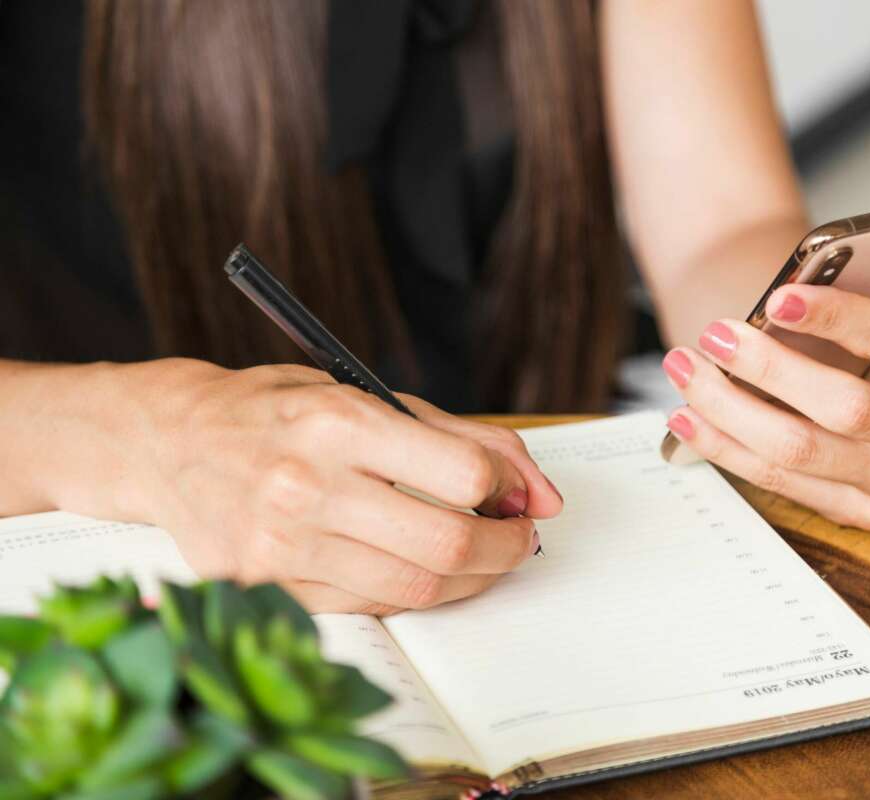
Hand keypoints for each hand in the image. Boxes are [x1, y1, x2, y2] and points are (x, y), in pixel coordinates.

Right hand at [125, 361, 561, 613]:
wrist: (167, 442)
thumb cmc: (278, 412)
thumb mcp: (369, 396)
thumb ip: (466, 439)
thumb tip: (543, 495)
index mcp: (338, 423)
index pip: (462, 472)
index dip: (507, 487)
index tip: (513, 493)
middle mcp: (305, 486)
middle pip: (447, 543)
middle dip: (505, 547)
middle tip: (517, 538)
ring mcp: (280, 545)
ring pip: (415, 589)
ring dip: (469, 578)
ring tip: (476, 554)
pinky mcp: (265, 588)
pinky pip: (370, 606)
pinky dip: (413, 592)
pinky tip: (417, 567)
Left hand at [661, 208, 869, 529]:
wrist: (863, 385)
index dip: (834, 317)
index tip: (777, 297)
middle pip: (846, 407)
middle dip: (771, 368)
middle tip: (715, 335)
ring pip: (801, 451)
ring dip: (731, 409)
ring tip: (685, 368)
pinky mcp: (862, 511)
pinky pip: (780, 483)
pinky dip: (726, 448)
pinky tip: (689, 417)